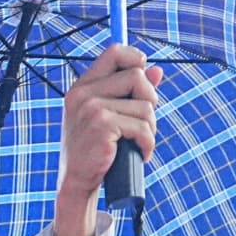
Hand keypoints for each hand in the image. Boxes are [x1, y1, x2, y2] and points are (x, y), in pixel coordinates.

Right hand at [51, 44, 158, 235]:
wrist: (78, 183)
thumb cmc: (95, 150)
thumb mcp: (110, 116)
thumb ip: (131, 92)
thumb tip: (157, 71)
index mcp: (82, 87)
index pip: (115, 52)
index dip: (136, 60)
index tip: (142, 81)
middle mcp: (83, 94)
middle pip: (137, 76)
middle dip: (150, 100)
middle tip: (143, 122)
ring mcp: (91, 109)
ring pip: (145, 105)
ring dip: (150, 127)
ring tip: (138, 142)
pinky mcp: (102, 126)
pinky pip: (143, 127)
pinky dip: (148, 143)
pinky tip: (139, 154)